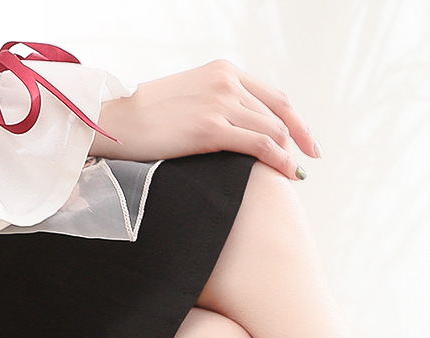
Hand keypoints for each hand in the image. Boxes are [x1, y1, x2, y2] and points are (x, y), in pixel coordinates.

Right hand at [90, 60, 320, 180]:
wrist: (119, 121)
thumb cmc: (152, 116)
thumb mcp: (193, 98)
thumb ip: (221, 104)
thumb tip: (244, 127)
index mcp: (223, 70)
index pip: (274, 96)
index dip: (296, 120)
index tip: (306, 141)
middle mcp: (226, 81)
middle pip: (279, 113)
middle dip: (299, 139)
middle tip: (310, 160)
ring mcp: (220, 102)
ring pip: (273, 129)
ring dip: (290, 154)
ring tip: (296, 175)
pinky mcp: (211, 127)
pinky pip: (260, 145)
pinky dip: (281, 161)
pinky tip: (290, 175)